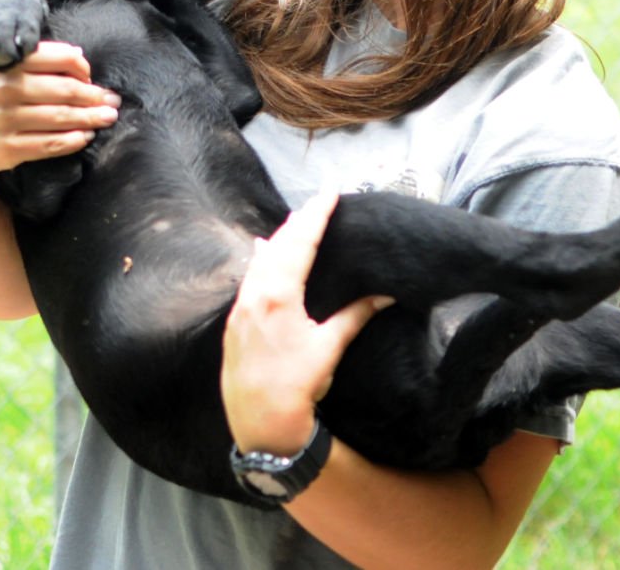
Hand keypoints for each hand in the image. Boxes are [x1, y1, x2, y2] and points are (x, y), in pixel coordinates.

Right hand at [0, 41, 118, 176]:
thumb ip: (33, 59)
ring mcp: (6, 121)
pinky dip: (73, 140)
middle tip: (113, 101)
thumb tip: (79, 56)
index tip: (90, 76)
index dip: (82, 67)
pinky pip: (50, 144)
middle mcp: (6, 90)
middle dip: (95, 96)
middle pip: (66, 91)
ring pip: (61, 119)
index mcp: (7, 65)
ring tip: (108, 117)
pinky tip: (85, 136)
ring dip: (91, 118)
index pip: (58, 58)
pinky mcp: (7, 149)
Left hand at [222, 192, 392, 454]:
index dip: (316, 216)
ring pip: (259, 261)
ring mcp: (240, 309)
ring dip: (278, 239)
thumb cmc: (297, 388)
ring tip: (293, 222)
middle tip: (317, 203)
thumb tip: (384, 294)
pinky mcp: (234, 324)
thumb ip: (355, 315)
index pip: (299, 243)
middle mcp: (254, 295)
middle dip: (298, 222)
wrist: (261, 426)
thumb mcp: (329, 348)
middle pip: (277, 245)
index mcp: (277, 295)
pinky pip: (248, 279)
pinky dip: (260, 260)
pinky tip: (260, 252)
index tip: (329, 194)